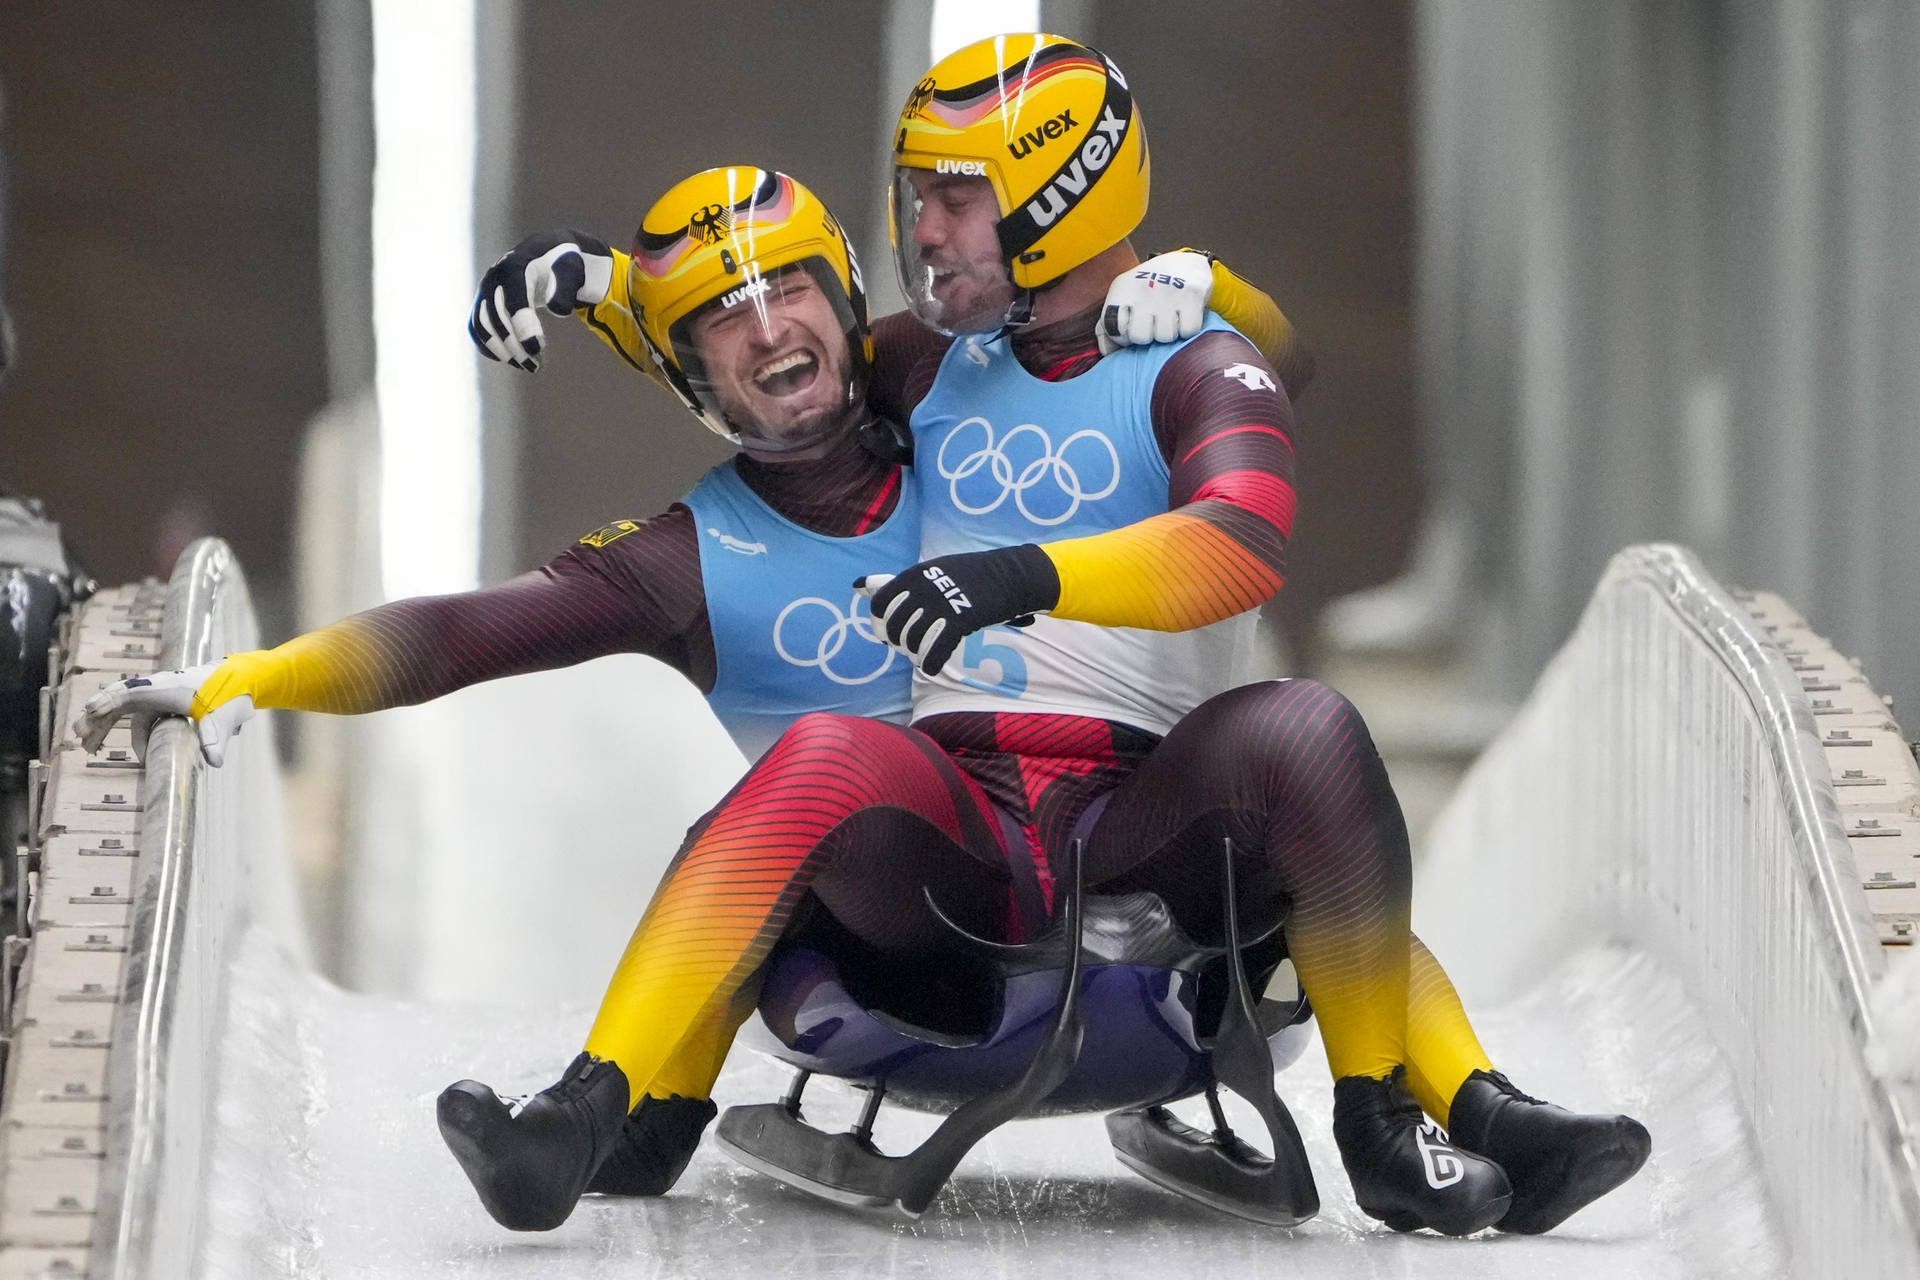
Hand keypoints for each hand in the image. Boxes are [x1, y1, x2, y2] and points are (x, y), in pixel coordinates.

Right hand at [74, 661, 254, 766]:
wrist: (242, 681)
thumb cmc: (231, 694)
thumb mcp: (223, 718)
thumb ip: (216, 739)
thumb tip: (216, 761)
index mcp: (167, 688)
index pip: (131, 692)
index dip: (109, 701)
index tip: (91, 711)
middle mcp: (157, 689)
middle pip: (119, 702)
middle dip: (99, 717)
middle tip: (81, 736)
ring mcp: (157, 697)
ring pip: (123, 710)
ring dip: (105, 725)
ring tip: (88, 746)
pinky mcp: (161, 705)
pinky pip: (135, 718)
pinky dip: (122, 730)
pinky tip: (112, 746)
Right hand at [469, 230, 615, 370]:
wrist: (545, 253)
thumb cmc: (562, 264)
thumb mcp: (572, 271)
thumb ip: (567, 288)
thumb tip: (557, 310)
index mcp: (515, 268)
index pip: (514, 303)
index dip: (523, 329)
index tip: (537, 351)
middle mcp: (494, 278)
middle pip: (495, 318)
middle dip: (514, 346)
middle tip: (535, 366)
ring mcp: (484, 290)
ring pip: (482, 326)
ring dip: (501, 351)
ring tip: (527, 366)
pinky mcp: (481, 302)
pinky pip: (477, 328)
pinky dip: (489, 347)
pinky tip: (512, 360)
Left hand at [854, 546, 1058, 676]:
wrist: (1007, 576)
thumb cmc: (965, 576)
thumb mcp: (927, 573)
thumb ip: (893, 584)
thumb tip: (857, 585)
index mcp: (914, 576)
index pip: (880, 604)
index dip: (881, 624)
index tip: (891, 633)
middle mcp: (923, 590)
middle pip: (895, 628)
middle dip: (899, 642)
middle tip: (911, 646)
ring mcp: (941, 605)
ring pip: (913, 642)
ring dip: (915, 653)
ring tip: (923, 653)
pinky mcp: (959, 621)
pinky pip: (935, 650)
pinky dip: (930, 663)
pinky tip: (931, 666)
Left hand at [1097, 249, 1213, 354]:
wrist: (1184, 264)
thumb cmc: (1149, 289)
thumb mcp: (1123, 298)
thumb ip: (1106, 326)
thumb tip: (1108, 353)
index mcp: (1122, 289)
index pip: (1113, 328)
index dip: (1123, 337)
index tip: (1131, 329)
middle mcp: (1143, 287)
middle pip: (1140, 336)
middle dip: (1147, 337)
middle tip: (1154, 324)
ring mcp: (1168, 290)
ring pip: (1165, 336)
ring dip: (1169, 333)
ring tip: (1170, 319)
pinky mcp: (1192, 293)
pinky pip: (1188, 330)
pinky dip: (1188, 329)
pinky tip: (1184, 317)